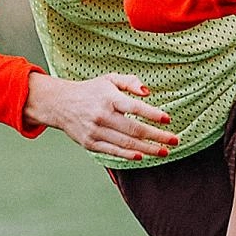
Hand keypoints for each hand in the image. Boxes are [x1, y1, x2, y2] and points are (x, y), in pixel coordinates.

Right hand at [23, 72, 178, 160]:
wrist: (60, 104)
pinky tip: (142, 156)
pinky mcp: (90, 143)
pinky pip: (113, 151)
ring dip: (148, 149)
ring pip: (126, 143)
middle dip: (157, 136)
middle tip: (175, 141)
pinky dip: (128, 156)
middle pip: (134, 129)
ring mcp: (95, 131)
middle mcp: (102, 115)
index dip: (153, 114)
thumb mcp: (109, 79)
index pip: (135, 107)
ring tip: (164, 152)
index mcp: (109, 98)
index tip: (168, 119)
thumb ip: (130, 82)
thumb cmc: (91, 91)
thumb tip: (148, 92)